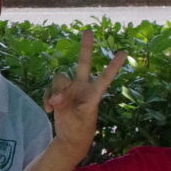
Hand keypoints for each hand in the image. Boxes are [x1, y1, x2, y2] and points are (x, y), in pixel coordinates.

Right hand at [42, 30, 127, 166]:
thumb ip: (64, 105)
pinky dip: (47, 98)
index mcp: (93, 95)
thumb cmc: (79, 131)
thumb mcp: (74, 120)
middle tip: (89, 31)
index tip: (124, 52)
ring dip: (55, 91)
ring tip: (54, 106)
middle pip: (84, 63)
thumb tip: (54, 97)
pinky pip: (50, 89)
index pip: (105, 77)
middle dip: (86, 48)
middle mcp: (82, 87)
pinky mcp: (59, 94)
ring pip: (60, 78)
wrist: (70, 139)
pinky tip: (49, 110)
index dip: (113, 65)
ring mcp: (70, 89)